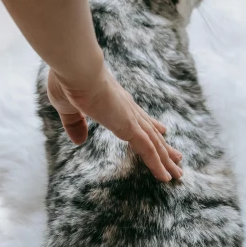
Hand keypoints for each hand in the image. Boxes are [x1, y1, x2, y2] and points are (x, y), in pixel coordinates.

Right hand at [47, 67, 183, 181]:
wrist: (76, 69)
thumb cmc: (69, 81)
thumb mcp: (67, 107)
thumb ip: (74, 124)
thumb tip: (79, 141)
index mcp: (115, 102)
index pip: (138, 117)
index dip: (151, 126)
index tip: (163, 130)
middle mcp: (127, 109)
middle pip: (151, 132)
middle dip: (164, 146)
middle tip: (177, 158)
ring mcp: (130, 117)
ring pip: (154, 143)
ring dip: (166, 159)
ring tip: (178, 172)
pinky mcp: (129, 126)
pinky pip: (148, 149)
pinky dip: (158, 164)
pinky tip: (165, 177)